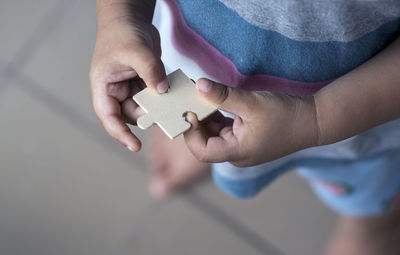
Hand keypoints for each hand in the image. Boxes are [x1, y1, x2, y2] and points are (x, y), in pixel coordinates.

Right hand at [90, 17, 167, 150]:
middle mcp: (116, 91)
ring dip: (160, 108)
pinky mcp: (145, 83)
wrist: (130, 17)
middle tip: (169, 117)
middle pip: (131, 114)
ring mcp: (131, 88)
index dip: (120, 134)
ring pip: (146, 107)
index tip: (135, 146)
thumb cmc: (123, 31)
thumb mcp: (136, 50)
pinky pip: (156, 96)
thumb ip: (150, 71)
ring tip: (176, 105)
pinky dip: (166, 97)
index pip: (108, 116)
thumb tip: (164, 92)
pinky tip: (178, 94)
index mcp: (104, 86)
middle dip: (149, 117)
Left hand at [184, 79, 318, 166]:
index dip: (190, 132)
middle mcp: (236, 154)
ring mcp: (241, 147)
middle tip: (189, 100)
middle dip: (196, 122)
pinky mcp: (246, 139)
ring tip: (200, 98)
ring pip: (214, 135)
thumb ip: (223, 95)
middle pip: (205, 143)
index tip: (188, 109)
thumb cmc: (285, 115)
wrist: (313, 121)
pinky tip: (214, 102)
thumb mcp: (252, 103)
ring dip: (206, 117)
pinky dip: (217, 116)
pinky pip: (224, 130)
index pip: (201, 150)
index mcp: (236, 152)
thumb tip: (199, 85)